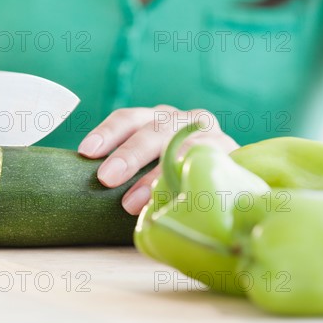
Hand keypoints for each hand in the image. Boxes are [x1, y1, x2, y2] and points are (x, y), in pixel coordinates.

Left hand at [78, 106, 238, 214]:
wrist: (234, 184)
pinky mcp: (236, 155)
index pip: (129, 119)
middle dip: (128, 153)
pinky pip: (210, 166)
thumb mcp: (151, 166)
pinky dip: (187, 182)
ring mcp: (212, 136)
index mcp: (158, 118)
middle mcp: (184, 120)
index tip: (86, 151)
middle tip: (106, 178)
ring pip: (183, 147)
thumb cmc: (177, 177)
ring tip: (131, 203)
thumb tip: (87, 187)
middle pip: (154, 129)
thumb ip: (126, 172)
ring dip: (154, 176)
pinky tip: (172, 201)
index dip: (107, 132)